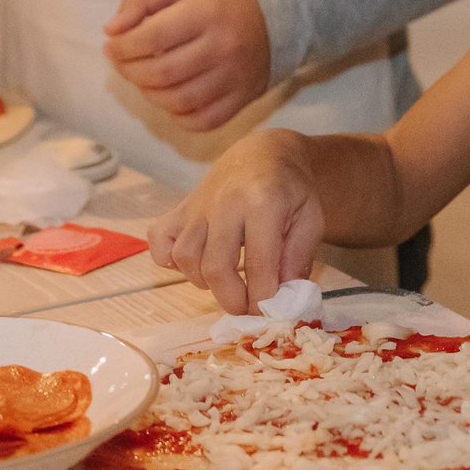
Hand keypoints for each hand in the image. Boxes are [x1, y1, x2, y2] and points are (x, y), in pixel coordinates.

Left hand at [102, 0, 272, 131]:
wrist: (278, 12)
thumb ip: (140, 0)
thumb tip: (111, 31)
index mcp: (206, 11)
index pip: (150, 38)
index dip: (122, 47)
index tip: (112, 45)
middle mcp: (223, 46)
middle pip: (161, 74)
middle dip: (130, 72)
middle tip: (123, 63)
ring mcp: (235, 76)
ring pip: (178, 101)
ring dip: (149, 94)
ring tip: (144, 79)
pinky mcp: (243, 97)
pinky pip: (202, 121)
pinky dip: (178, 116)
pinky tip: (171, 97)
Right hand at [146, 131, 325, 311]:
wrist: (264, 155)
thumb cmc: (290, 190)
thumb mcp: (310, 219)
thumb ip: (298, 257)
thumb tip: (284, 299)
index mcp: (262, 203)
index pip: (258, 265)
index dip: (262, 298)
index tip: (268, 314)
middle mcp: (224, 203)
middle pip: (214, 267)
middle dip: (231, 299)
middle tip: (246, 309)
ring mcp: (198, 205)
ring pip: (185, 257)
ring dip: (203, 281)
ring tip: (226, 280)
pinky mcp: (180, 208)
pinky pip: (159, 239)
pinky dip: (168, 259)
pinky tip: (193, 262)